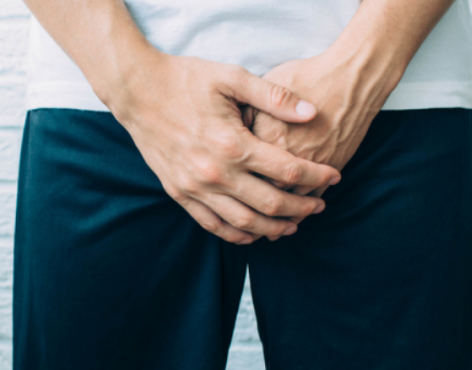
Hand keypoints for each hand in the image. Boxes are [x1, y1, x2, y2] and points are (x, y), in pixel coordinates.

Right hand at [104, 49, 340, 244]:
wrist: (136, 90)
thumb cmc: (186, 79)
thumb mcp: (231, 77)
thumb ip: (273, 97)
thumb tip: (312, 113)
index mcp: (232, 143)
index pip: (288, 170)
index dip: (317, 176)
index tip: (334, 177)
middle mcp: (215, 172)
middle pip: (271, 204)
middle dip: (302, 208)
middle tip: (319, 206)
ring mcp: (195, 187)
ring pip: (244, 223)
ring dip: (274, 228)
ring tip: (294, 225)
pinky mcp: (179, 193)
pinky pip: (213, 225)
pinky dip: (237, 235)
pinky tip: (254, 234)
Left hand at [245, 46, 403, 225]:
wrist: (353, 77)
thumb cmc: (308, 76)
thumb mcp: (266, 85)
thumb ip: (246, 110)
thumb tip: (229, 129)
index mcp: (263, 135)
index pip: (238, 167)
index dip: (227, 181)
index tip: (219, 190)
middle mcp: (284, 155)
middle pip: (258, 189)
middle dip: (248, 207)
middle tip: (238, 219)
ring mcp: (309, 164)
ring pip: (286, 200)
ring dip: (274, 217)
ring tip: (263, 230)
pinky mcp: (330, 167)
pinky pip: (310, 196)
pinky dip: (299, 211)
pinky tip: (291, 218)